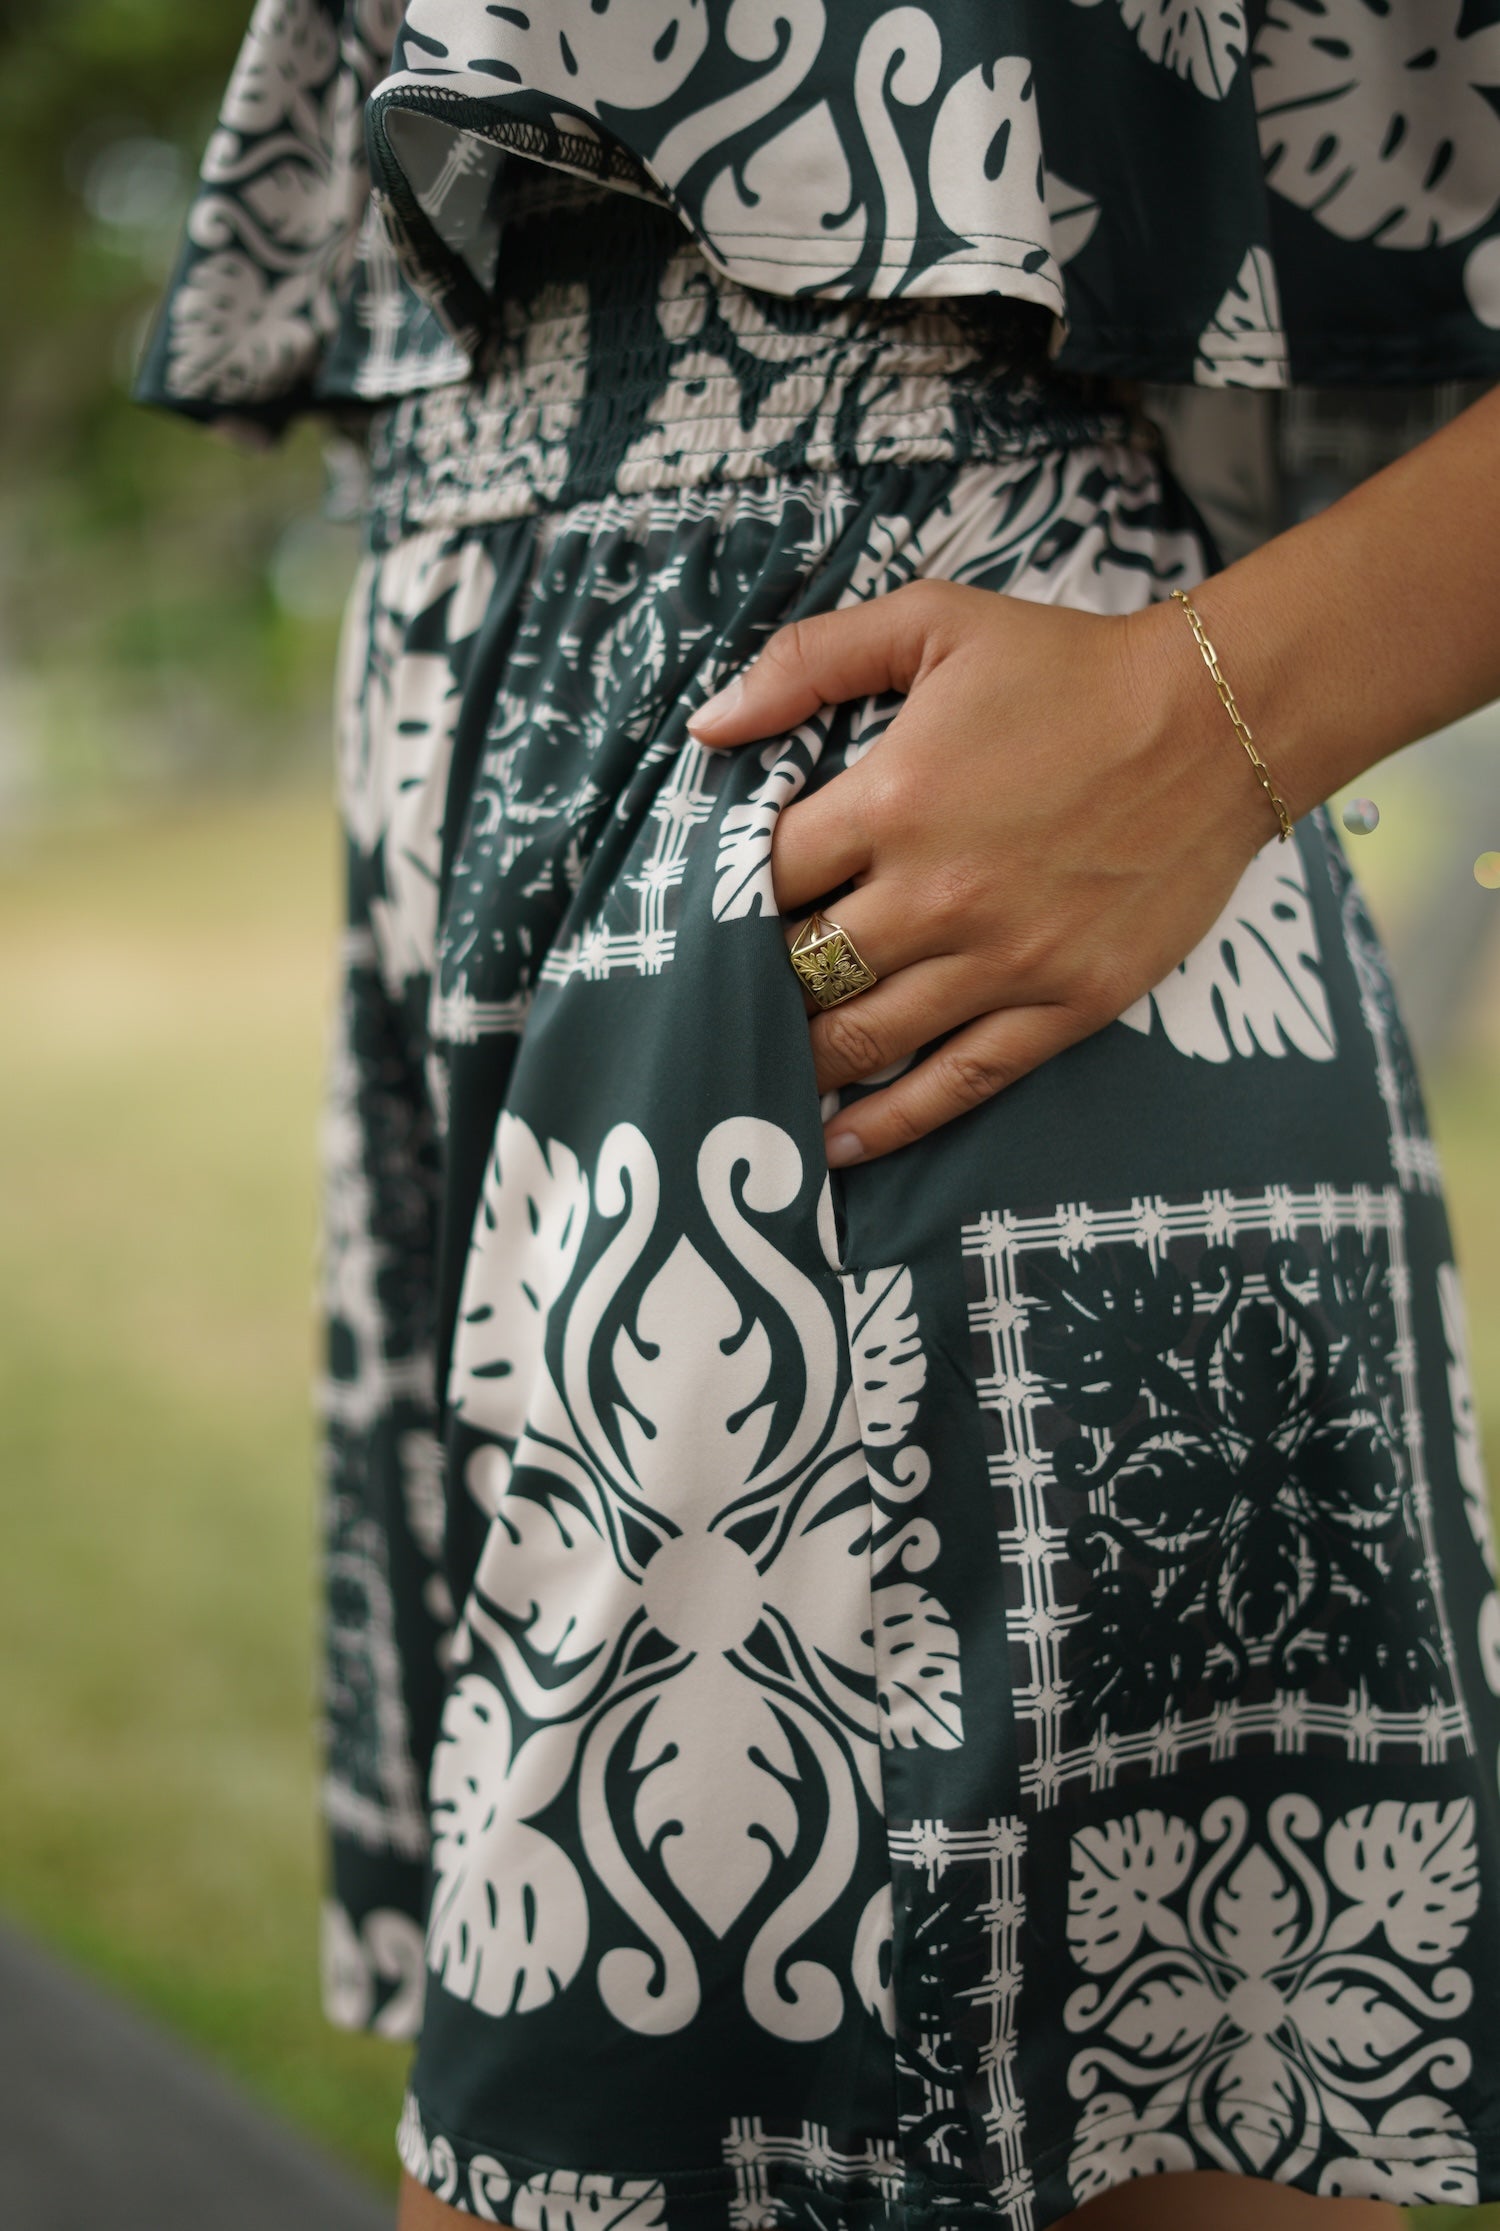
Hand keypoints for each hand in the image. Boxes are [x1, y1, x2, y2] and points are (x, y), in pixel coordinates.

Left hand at [687, 580, 1279, 1164]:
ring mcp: (1001, 962)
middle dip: (754, 988)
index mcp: (891, 800)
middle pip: (800, 971)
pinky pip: (956, 1085)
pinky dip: (888, 1124)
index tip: (715, 913)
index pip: (763, 877)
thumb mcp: (935, 622)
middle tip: (728, 1001)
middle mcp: (934, 896)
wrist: (1221, 720)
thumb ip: (811, 661)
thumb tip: (708, 727)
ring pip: (863, 1040)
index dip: (725, 898)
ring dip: (801, 1063)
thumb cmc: (1073, 667)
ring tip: (761, 1076)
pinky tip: (838, 1146)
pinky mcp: (1062, 1007)